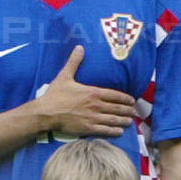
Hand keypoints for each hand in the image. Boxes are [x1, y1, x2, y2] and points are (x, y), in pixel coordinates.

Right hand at [25, 51, 142, 140]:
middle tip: (134, 112)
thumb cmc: (54, 95)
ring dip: (124, 121)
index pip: (115, 95)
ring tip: (130, 122)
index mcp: (93, 92)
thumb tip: (79, 47)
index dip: (125, 98)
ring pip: (113, 120)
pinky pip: (105, 130)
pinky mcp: (87, 129)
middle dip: (128, 110)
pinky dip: (114, 131)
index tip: (132, 100)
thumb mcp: (64, 76)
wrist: (45, 113)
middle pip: (117, 108)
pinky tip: (120, 131)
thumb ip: (74, 62)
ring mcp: (92, 118)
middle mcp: (96, 105)